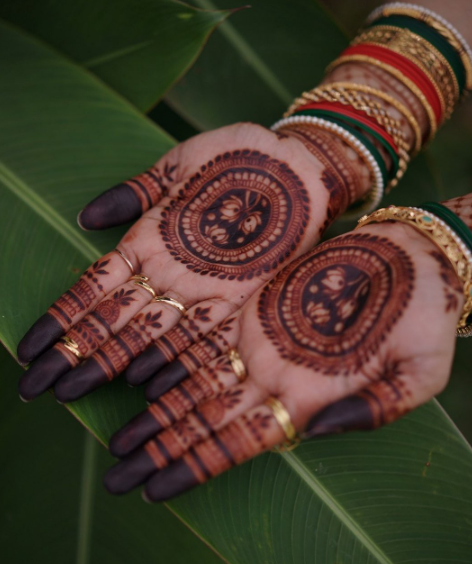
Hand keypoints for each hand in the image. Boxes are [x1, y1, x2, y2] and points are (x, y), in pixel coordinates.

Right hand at [17, 122, 366, 401]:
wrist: (303, 164)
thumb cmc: (241, 155)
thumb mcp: (180, 163)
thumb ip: (136, 190)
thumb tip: (86, 217)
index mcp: (149, 241)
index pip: (94, 289)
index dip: (61, 319)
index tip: (28, 349)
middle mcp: (171, 275)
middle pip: (114, 321)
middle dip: (75, 355)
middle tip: (38, 389)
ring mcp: (203, 291)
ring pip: (149, 336)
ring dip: (113, 366)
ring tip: (75, 396)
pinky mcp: (242, 301)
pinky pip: (201, 337)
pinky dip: (174, 361)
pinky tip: (145, 388)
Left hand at [103, 222, 461, 500]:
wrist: (417, 256)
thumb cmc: (427, 312)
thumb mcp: (419, 371)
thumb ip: (371, 408)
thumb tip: (318, 433)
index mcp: (310, 395)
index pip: (242, 441)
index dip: (196, 465)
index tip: (154, 490)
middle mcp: (276, 371)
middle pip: (205, 416)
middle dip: (160, 446)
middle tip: (115, 473)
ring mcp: (262, 338)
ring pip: (196, 379)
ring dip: (155, 408)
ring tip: (116, 434)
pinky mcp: (257, 304)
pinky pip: (205, 334)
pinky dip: (171, 354)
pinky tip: (138, 374)